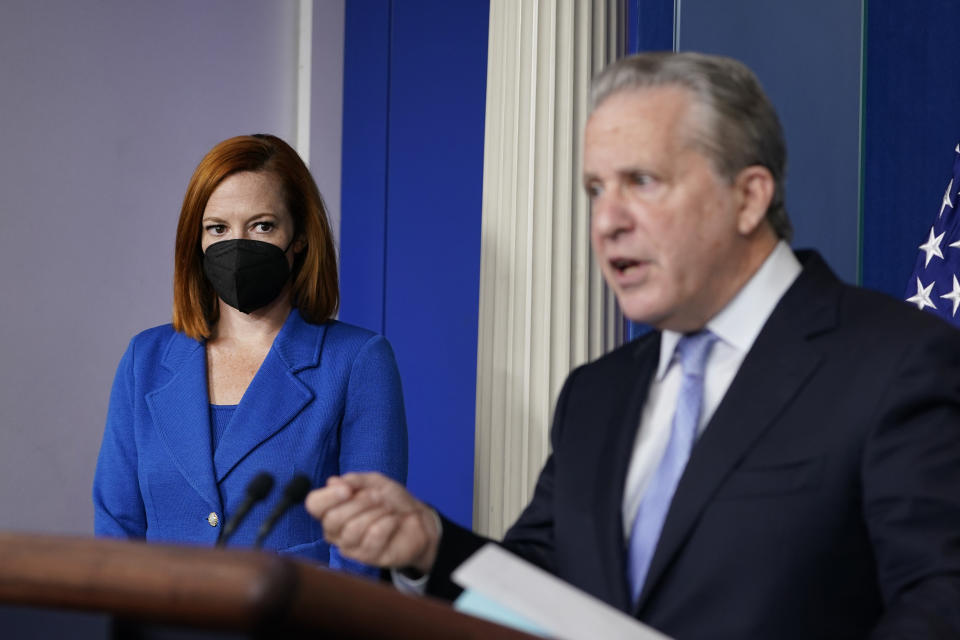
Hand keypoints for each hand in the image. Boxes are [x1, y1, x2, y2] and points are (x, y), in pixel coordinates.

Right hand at [305, 472, 439, 573]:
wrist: (417, 518)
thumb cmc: (391, 500)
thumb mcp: (374, 482)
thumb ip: (354, 481)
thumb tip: (332, 482)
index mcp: (332, 509)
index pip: (314, 504)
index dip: (328, 496)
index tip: (347, 489)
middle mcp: (336, 531)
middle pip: (332, 519)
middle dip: (359, 503)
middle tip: (378, 496)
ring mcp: (351, 546)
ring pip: (351, 530)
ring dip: (375, 513)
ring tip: (388, 508)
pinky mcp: (369, 558)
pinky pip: (372, 538)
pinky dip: (387, 523)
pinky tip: (394, 521)